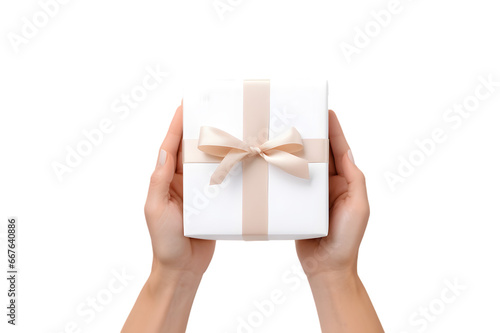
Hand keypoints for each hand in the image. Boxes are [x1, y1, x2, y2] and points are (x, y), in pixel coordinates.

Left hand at [123, 104, 215, 332]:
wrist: (183, 268)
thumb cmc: (164, 241)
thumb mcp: (156, 209)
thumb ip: (160, 182)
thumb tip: (164, 153)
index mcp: (165, 180)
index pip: (170, 147)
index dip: (177, 125)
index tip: (185, 105)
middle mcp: (181, 182)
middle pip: (190, 150)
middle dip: (198, 129)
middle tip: (212, 110)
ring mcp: (198, 192)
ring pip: (207, 163)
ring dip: (215, 146)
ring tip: (228, 127)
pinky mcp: (212, 202)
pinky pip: (220, 181)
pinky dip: (227, 168)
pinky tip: (238, 158)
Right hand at [296, 110, 368, 277]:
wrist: (327, 267)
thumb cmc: (347, 239)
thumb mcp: (358, 207)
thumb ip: (354, 179)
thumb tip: (345, 151)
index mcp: (344, 182)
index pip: (339, 151)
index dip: (333, 130)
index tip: (325, 111)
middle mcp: (327, 185)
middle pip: (319, 155)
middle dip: (311, 135)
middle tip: (298, 116)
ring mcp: (311, 195)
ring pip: (302, 167)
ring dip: (295, 152)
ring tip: (283, 133)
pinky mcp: (297, 205)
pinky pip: (290, 184)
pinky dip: (283, 172)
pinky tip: (273, 162)